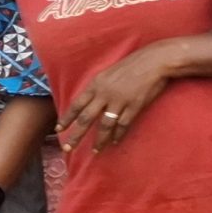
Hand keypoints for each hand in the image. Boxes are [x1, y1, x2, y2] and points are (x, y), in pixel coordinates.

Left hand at [59, 40, 179, 151]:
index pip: (76, 105)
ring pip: (104, 126)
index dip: (66, 118)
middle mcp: (104, 95)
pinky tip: (115, 142)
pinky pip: (123, 125)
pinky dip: (118, 135)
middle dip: (76, 135)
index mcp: (95, 85)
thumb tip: (88, 102)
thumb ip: (97, 88)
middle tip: (67, 148)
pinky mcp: (134, 107)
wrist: (153, 61)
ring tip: (95, 151)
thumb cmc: (130, 66)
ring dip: (99, 140)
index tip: (58, 129)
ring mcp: (119, 101)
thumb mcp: (107, 74)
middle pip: (86, 119)